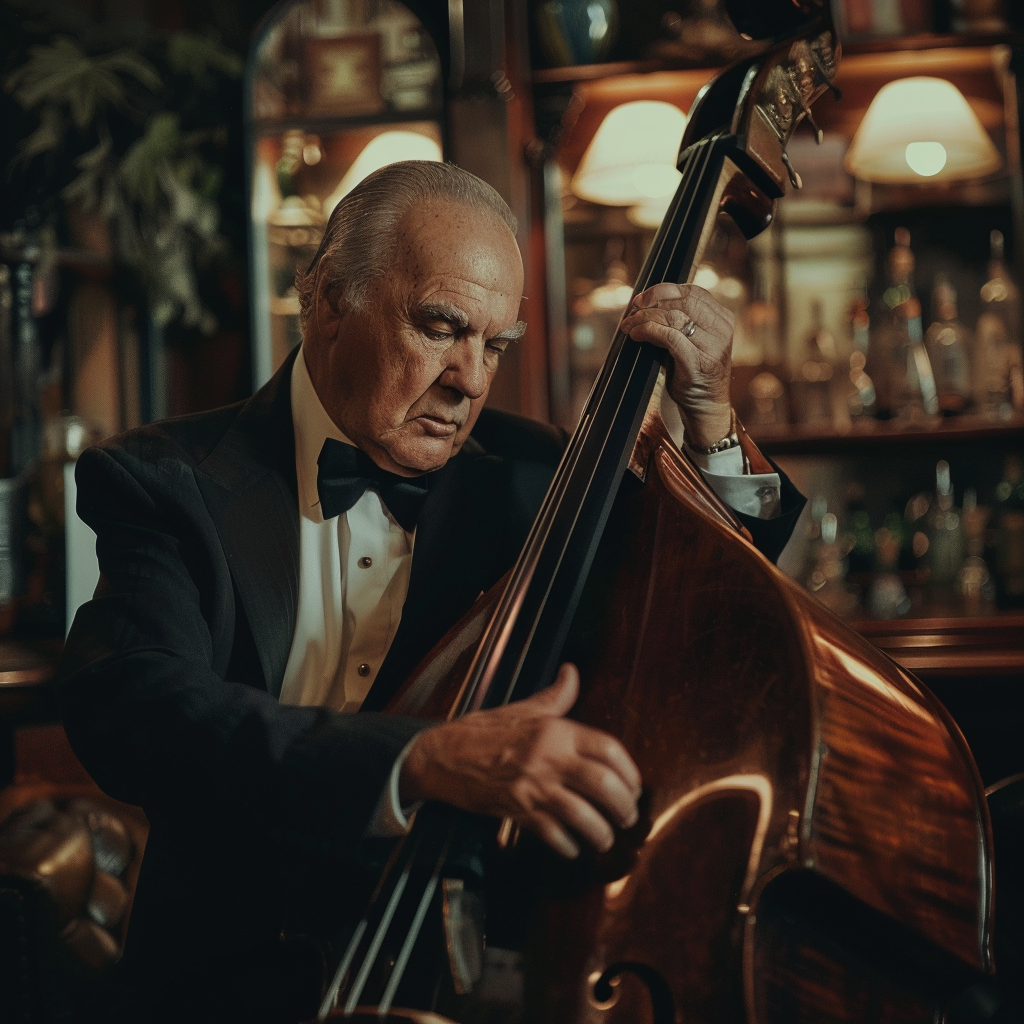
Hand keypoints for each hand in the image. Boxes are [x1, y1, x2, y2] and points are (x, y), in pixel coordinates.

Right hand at [399, 663, 640, 858]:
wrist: (441, 756)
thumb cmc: (481, 732)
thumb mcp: (522, 710)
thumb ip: (554, 697)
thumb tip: (571, 673)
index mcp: (555, 731)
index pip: (608, 749)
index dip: (630, 771)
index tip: (634, 786)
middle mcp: (548, 758)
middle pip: (603, 785)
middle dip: (624, 807)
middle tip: (627, 817)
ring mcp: (533, 787)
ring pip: (583, 816)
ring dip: (600, 833)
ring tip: (605, 839)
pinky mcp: (517, 812)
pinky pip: (553, 835)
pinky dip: (568, 846)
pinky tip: (572, 847)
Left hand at [620, 283, 734, 447]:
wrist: (705, 405)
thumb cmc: (693, 370)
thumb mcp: (690, 339)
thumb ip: (678, 319)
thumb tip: (644, 301)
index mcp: (722, 318)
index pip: (692, 292)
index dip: (663, 291)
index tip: (641, 299)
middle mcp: (721, 329)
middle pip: (683, 300)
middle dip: (652, 303)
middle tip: (632, 313)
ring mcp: (712, 346)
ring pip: (673, 316)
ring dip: (645, 318)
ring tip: (629, 326)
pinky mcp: (697, 362)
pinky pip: (669, 336)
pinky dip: (648, 331)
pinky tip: (637, 336)